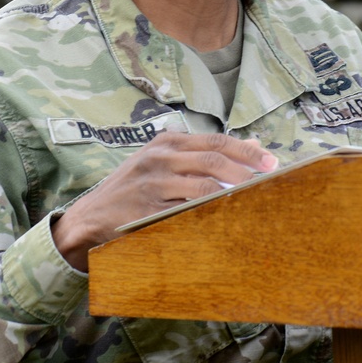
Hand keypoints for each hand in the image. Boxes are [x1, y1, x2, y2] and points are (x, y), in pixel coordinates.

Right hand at [50, 132, 278, 270]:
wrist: (90, 218)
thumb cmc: (135, 189)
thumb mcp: (164, 162)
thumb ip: (203, 155)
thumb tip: (252, 145)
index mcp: (167, 141)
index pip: (215, 141)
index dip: (246, 151)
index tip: (271, 161)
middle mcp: (160, 157)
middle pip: (213, 159)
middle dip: (246, 170)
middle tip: (270, 179)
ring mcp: (152, 183)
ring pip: (203, 187)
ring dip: (233, 195)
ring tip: (255, 200)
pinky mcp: (147, 210)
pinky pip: (186, 213)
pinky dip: (210, 216)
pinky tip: (227, 220)